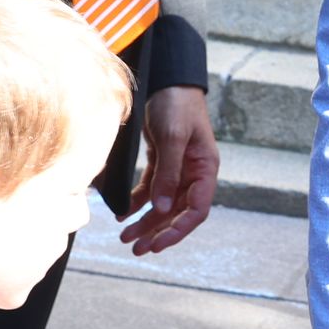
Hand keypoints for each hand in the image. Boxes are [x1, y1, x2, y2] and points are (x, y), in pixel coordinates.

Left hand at [120, 85, 218, 254]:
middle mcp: (194, 173)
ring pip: (162, 204)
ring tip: (125, 238)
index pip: (197, 210)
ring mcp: (179, 168)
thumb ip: (167, 174)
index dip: (179, 230)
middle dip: (158, 232)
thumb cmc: (176, 104)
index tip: (158, 245)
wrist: (167, 78)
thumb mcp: (172, 138)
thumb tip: (161, 209)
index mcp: (205, 169)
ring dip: (146, 222)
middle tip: (137, 249)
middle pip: (178, 212)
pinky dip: (137, 203)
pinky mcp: (163, 161)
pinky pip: (151, 189)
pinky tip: (122, 215)